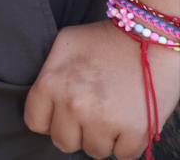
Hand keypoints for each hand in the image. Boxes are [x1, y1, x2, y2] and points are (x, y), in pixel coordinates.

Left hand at [26, 22, 178, 157]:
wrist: (149, 36)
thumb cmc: (105, 38)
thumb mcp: (65, 44)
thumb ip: (49, 72)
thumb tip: (43, 96)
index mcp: (51, 83)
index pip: (35, 122)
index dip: (50, 120)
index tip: (63, 115)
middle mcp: (73, 105)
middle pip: (63, 142)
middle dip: (76, 132)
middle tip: (90, 116)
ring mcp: (104, 120)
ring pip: (94, 151)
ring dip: (102, 139)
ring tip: (111, 116)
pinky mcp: (135, 131)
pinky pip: (123, 156)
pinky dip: (126, 144)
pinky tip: (128, 122)